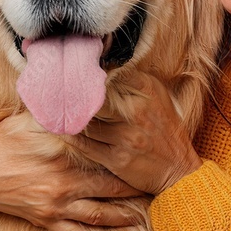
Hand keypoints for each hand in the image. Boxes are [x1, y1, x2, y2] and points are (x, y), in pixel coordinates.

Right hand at [0, 113, 144, 230]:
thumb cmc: (1, 141)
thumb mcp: (30, 119)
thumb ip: (58, 110)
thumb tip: (81, 93)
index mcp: (64, 154)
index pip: (105, 154)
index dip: (128, 153)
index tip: (147, 151)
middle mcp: (64, 182)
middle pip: (110, 187)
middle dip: (134, 187)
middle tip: (156, 185)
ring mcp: (56, 204)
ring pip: (98, 214)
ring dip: (121, 217)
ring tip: (142, 216)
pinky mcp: (45, 219)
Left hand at [63, 72, 202, 194]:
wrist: (178, 168)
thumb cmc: (164, 127)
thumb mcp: (157, 95)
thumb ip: (132, 78)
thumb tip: (102, 63)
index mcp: (146, 90)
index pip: (110, 72)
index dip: (88, 71)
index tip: (72, 68)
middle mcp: (136, 111)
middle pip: (93, 97)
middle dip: (73, 93)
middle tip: (55, 88)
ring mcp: (126, 137)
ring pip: (85, 121)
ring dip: (68, 115)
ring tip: (52, 108)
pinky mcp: (117, 159)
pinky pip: (84, 144)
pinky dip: (70, 135)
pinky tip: (62, 128)